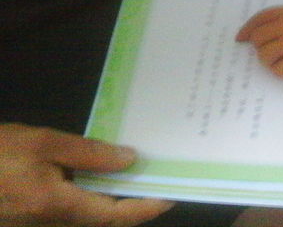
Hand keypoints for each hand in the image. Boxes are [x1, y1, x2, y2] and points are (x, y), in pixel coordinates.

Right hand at [0, 123, 172, 226]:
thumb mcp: (43, 142)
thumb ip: (88, 153)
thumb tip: (129, 159)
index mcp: (58, 205)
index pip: (116, 215)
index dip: (147, 207)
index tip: (173, 195)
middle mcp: (51, 223)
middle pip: (104, 220)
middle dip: (135, 204)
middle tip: (162, 179)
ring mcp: (38, 223)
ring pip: (87, 216)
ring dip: (114, 201)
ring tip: (139, 172)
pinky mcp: (30, 217)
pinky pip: (70, 211)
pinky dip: (91, 196)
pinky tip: (100, 173)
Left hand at [237, 4, 282, 77]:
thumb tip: (271, 30)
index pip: (259, 19)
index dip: (247, 29)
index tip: (241, 39)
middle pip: (258, 39)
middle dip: (260, 48)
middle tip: (269, 53)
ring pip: (264, 56)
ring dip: (270, 61)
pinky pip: (278, 70)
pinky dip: (282, 72)